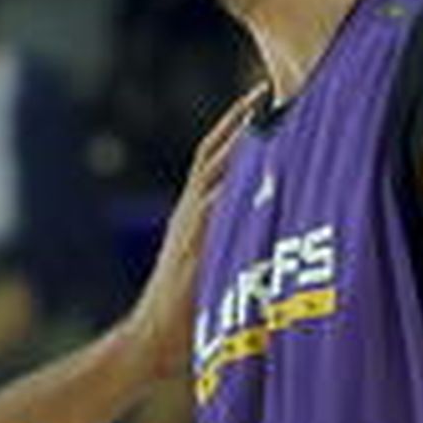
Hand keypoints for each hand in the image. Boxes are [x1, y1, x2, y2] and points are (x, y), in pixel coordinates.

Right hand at [126, 84, 264, 379]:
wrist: (149, 339)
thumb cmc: (180, 315)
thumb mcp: (204, 269)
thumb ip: (225, 244)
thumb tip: (258, 234)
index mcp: (193, 214)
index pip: (214, 155)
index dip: (237, 124)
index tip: (262, 95)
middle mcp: (194, 210)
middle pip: (220, 149)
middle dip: (246, 117)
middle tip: (274, 83)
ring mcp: (198, 224)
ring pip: (224, 167)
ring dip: (248, 137)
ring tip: (274, 105)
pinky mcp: (204, 242)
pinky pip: (226, 199)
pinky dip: (243, 175)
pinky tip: (269, 155)